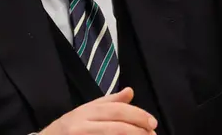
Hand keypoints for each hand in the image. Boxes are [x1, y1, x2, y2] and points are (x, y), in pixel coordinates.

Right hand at [40, 88, 157, 134]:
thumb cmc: (68, 128)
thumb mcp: (86, 112)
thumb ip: (109, 103)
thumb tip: (130, 92)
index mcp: (85, 111)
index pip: (116, 110)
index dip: (137, 115)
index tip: (152, 122)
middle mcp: (81, 124)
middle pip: (116, 125)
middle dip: (138, 130)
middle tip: (153, 134)